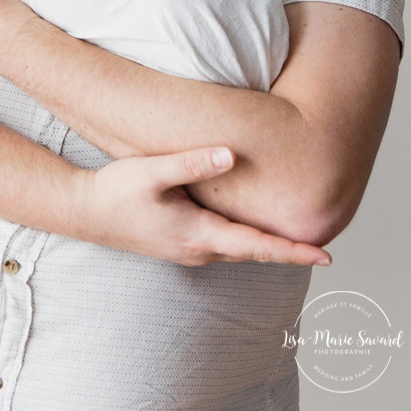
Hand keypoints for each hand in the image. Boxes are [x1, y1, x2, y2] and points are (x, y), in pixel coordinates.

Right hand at [77, 146, 330, 266]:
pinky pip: (225, 247)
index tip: (326, 257)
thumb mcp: (153, 172)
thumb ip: (193, 163)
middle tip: (325, 248)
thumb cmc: (116, 192)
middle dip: (289, 251)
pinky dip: (248, 243)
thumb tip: (231, 154)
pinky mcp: (181, 244)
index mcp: (199, 235)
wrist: (84, 213)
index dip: (293, 251)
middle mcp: (199, 250)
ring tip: (299, 241)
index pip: (257, 246)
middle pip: (255, 253)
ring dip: (269, 248)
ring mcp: (189, 251)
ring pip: (240, 252)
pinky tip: (254, 231)